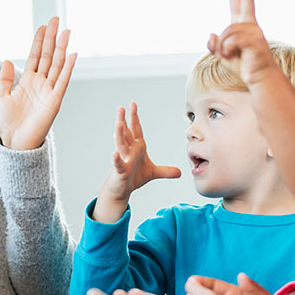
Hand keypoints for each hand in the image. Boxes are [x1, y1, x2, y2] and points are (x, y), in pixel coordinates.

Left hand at [0, 16, 76, 150]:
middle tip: (56, 20)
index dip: (38, 41)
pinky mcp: (54, 100)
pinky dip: (68, 67)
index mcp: (27, 81)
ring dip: (61, 48)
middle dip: (51, 37)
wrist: (14, 142)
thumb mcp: (0, 97)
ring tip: (66, 31)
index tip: (43, 26)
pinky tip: (72, 54)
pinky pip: (62, 81)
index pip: (35, 56)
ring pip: (56, 64)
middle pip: (47, 55)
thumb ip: (5, 79)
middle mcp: (40, 83)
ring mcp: (48, 90)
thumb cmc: (7, 124)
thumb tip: (7, 60)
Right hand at [92, 102, 180, 222]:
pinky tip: (114, 154)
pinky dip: (116, 159)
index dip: (134, 117)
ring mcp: (123, 160)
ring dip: (119, 134)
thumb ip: (166, 171)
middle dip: (123, 120)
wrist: (123, 189)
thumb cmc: (134, 177)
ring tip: (118, 123)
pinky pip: (118, 164)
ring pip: (120, 145)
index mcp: (137, 147)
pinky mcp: (120, 171)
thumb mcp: (153, 173)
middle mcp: (129, 151)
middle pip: (125, 133)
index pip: (136, 130)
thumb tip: (180, 172)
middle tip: (121, 108)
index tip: (133, 104)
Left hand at [206, 0, 279, 86]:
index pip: (240, 0)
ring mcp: (254, 32)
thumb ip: (214, 45)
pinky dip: (225, 51)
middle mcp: (250, 24)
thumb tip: (211, 34)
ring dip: (221, 46)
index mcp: (243, 24)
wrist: (259, 78)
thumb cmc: (243, 66)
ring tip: (227, 56)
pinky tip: (229, 56)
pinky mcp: (254, 41)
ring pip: (227, 31)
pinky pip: (230, 41)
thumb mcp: (222, 54)